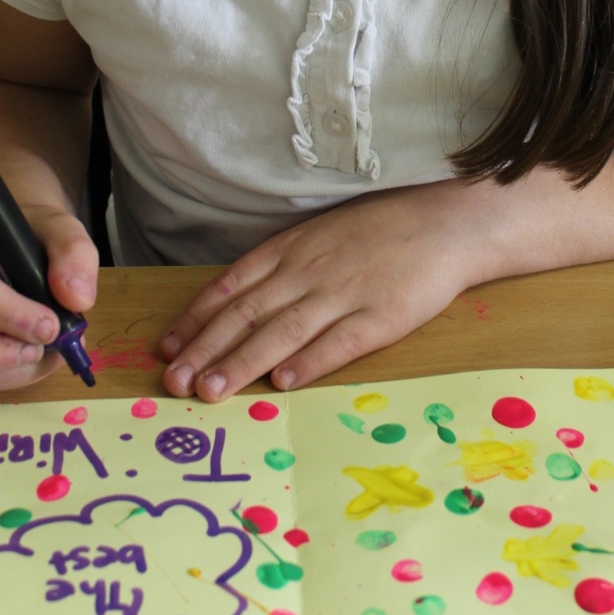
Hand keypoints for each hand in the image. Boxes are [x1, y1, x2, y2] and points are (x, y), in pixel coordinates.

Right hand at [0, 206, 97, 391]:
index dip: (9, 314)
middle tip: (40, 347)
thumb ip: (72, 251)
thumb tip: (76, 299)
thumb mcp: (59, 227)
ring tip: (46, 348)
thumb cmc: (32, 234)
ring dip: (11, 369)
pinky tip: (37, 354)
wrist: (21, 242)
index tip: (50, 325)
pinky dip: (13, 376)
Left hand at [157, 183, 479, 400]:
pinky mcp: (381, 317)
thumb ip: (283, 264)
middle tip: (172, 381)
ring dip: (242, 362)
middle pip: (245, 314)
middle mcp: (308, 272)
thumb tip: (240, 300)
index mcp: (291, 249)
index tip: (166, 347)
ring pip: (281, 332)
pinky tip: (283, 382)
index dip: (195, 319)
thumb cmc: (382, 229)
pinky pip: (338, 342)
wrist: (447, 224)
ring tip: (210, 390)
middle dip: (204, 349)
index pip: (230, 287)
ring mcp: (344, 294)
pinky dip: (309, 362)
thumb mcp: (321, 234)